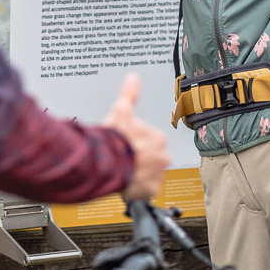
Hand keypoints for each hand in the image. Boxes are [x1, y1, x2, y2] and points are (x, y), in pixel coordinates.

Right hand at [102, 73, 169, 199]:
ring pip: (149, 173)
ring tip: (123, 169)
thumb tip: (133, 78)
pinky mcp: (150, 191)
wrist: (106, 165)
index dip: (137, 140)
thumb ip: (129, 94)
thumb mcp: (121, 111)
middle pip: (152, 156)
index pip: (152, 139)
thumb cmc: (114, 141)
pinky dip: (137, 187)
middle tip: (124, 157)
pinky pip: (145, 189)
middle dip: (140, 157)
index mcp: (159, 138)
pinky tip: (127, 181)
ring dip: (139, 172)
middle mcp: (163, 157)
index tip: (127, 142)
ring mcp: (157, 175)